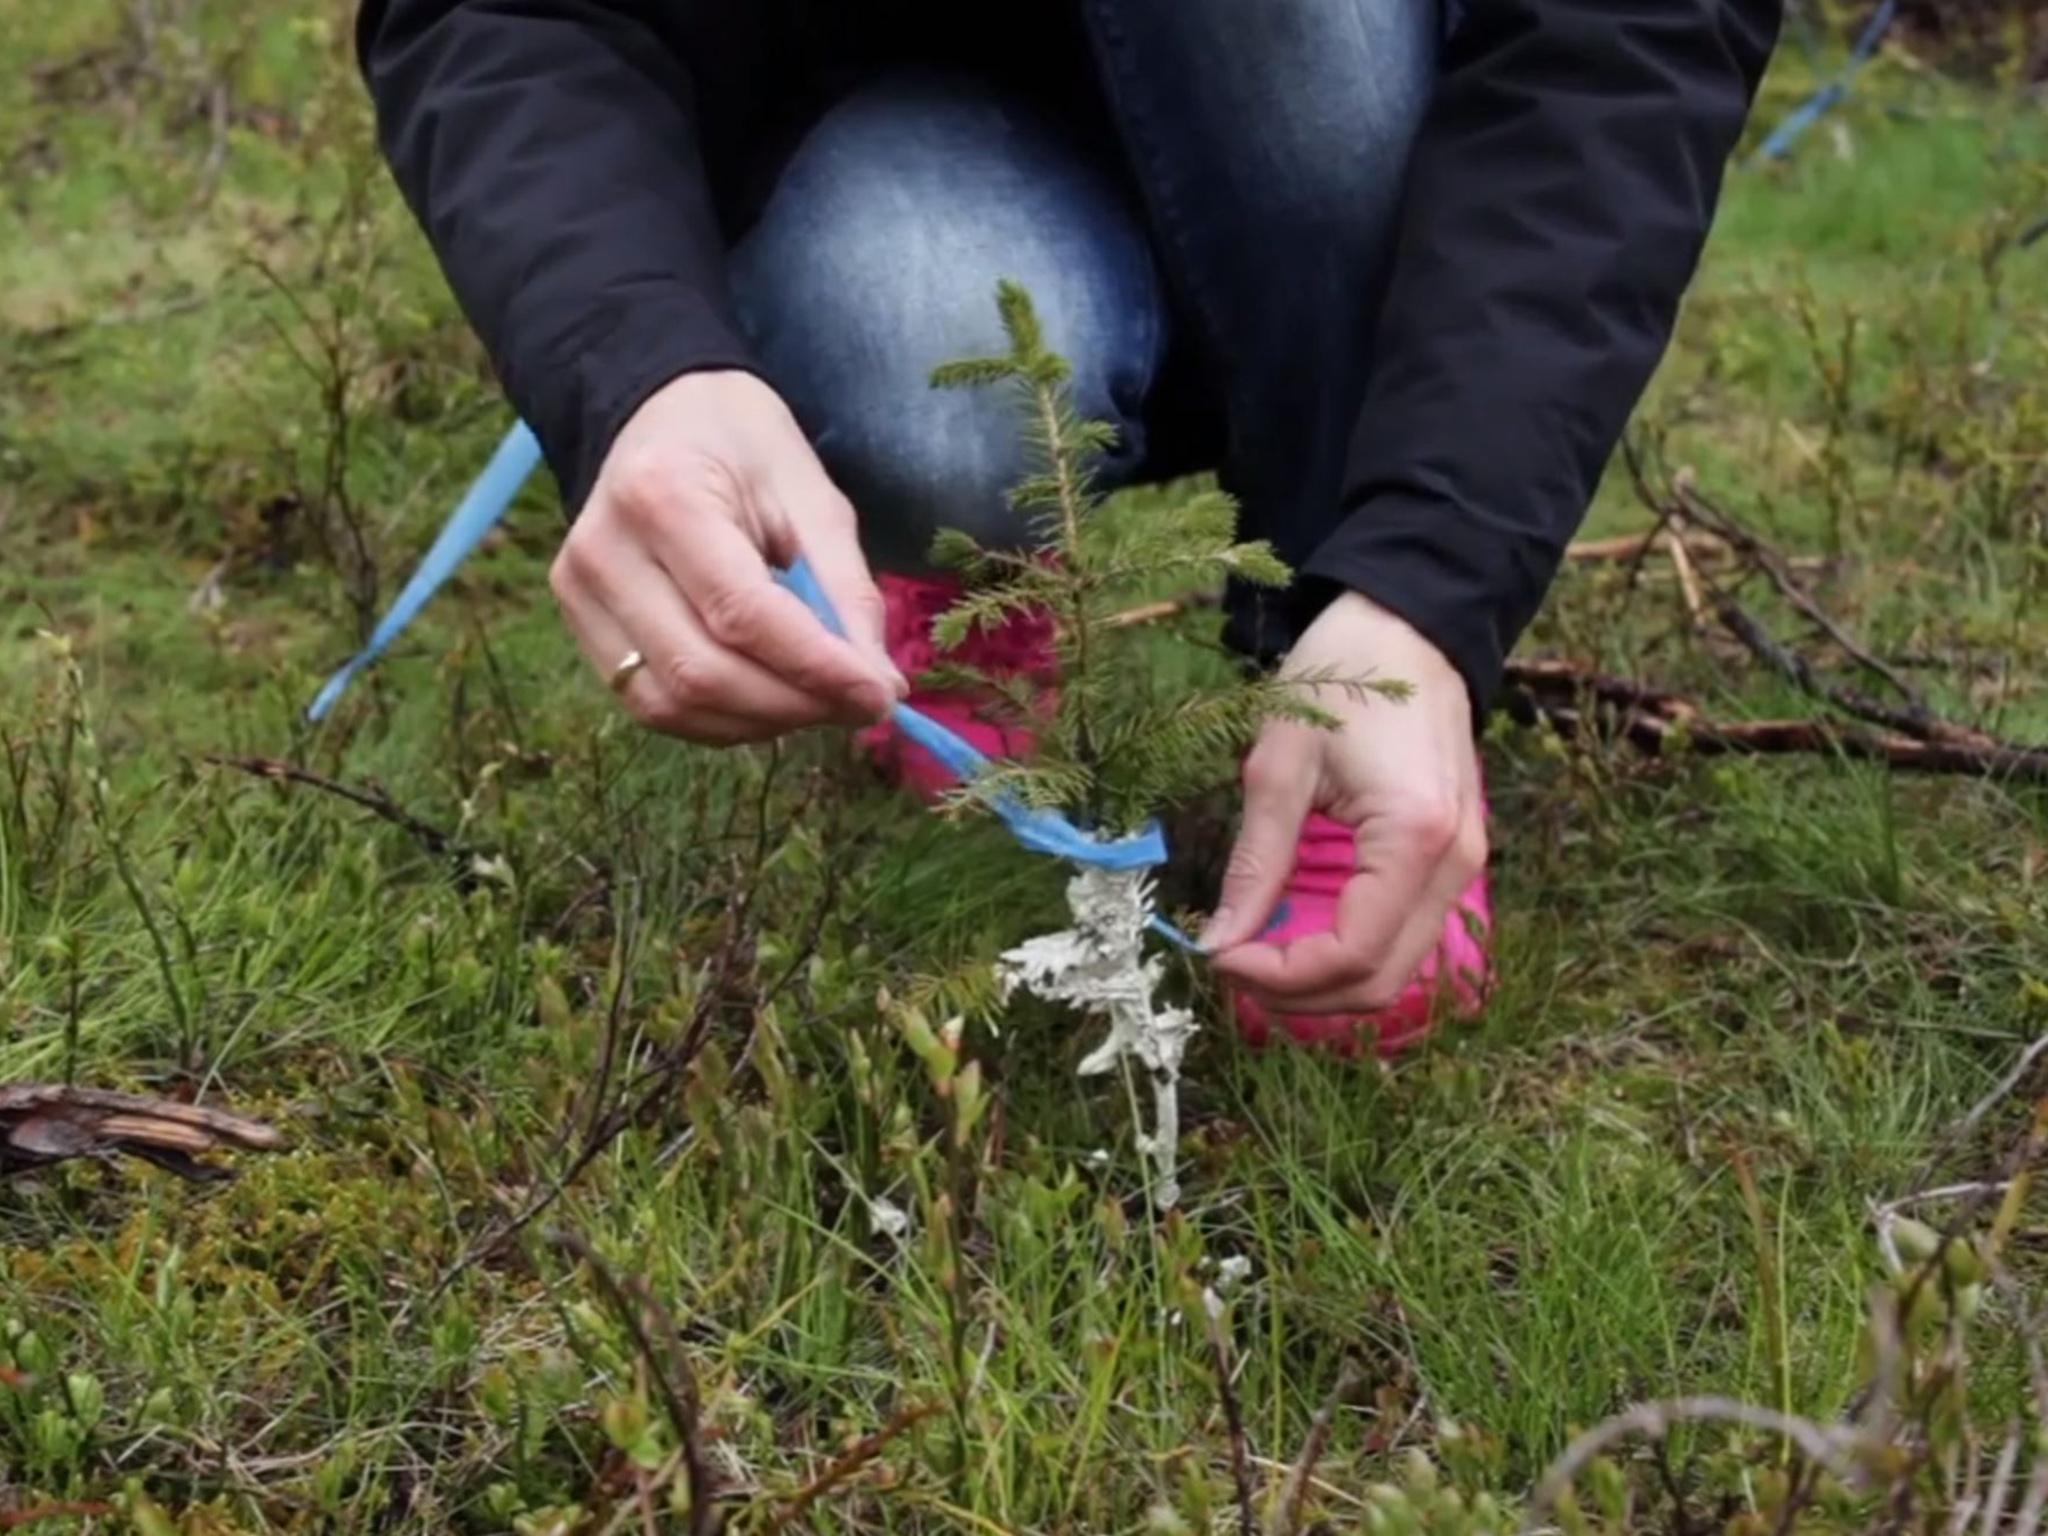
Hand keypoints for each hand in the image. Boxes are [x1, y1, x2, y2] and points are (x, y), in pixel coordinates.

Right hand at [550, 370, 907, 742]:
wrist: (662, 415)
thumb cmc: (745, 447)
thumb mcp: (813, 497)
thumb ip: (846, 592)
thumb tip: (877, 687)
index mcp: (663, 494)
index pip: (741, 612)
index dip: (815, 668)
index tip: (879, 696)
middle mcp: (604, 550)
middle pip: (702, 672)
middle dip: (794, 705)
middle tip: (859, 703)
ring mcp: (579, 593)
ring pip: (673, 704)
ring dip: (760, 722)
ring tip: (817, 700)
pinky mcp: (579, 625)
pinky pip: (652, 705)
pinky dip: (722, 720)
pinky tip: (767, 698)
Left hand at [1203, 592, 1485, 1013]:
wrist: (1407, 627)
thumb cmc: (1341, 679)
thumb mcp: (1279, 766)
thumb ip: (1256, 862)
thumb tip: (1217, 941)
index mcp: (1414, 836)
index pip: (1352, 953)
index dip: (1280, 975)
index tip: (1218, 955)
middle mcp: (1455, 863)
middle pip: (1380, 981)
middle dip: (1298, 993)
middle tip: (1229, 964)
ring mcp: (1464, 865)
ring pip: (1397, 968)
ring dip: (1324, 981)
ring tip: (1255, 952)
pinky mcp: (1453, 859)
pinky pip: (1404, 935)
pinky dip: (1349, 952)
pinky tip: (1295, 931)